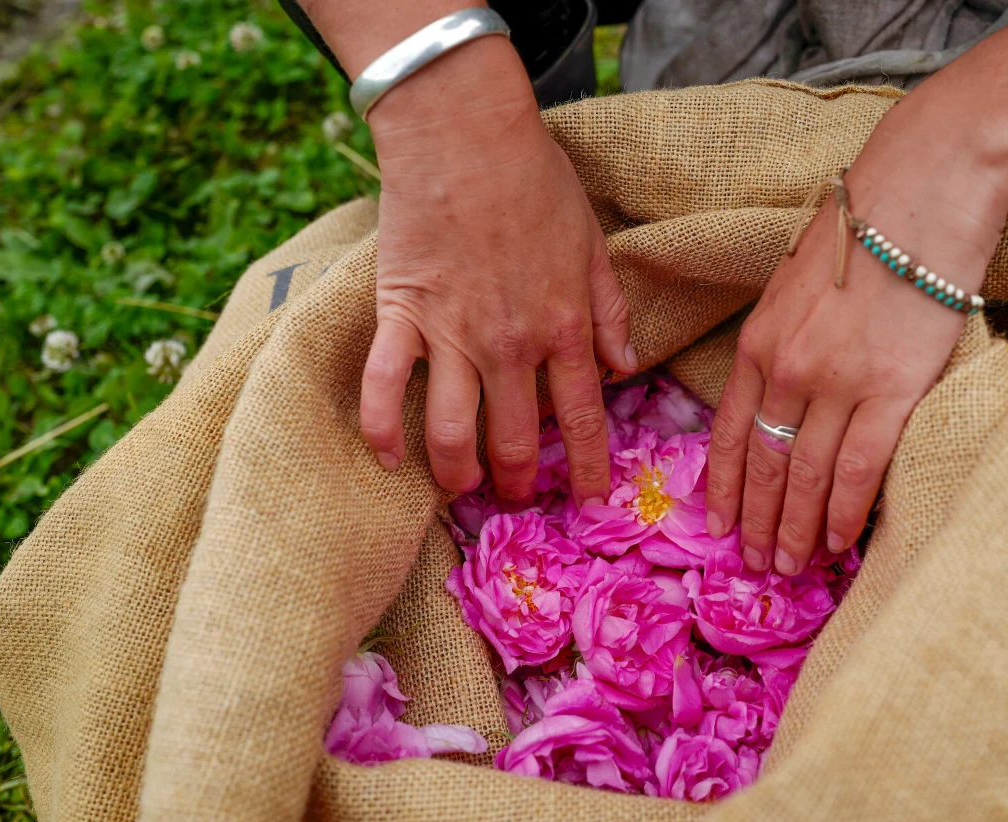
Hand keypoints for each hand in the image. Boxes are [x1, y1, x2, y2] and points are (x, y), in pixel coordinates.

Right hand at [358, 38, 634, 504]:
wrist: (463, 135)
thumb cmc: (534, 181)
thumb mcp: (593, 243)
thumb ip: (609, 310)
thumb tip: (626, 367)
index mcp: (563, 327)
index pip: (585, 418)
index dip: (590, 468)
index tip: (591, 501)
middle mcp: (510, 344)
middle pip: (516, 440)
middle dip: (519, 484)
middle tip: (518, 500)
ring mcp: (451, 335)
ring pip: (453, 432)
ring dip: (458, 474)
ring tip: (463, 489)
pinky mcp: (401, 316)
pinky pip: (384, 387)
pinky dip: (381, 429)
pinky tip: (387, 460)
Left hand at [704, 151, 1007, 574]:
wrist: (923, 191)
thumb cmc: (864, 230)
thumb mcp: (796, 284)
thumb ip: (781, 339)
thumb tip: (779, 390)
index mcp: (758, 341)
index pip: (730, 432)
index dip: (724, 487)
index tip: (720, 526)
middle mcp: (787, 368)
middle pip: (764, 465)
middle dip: (757, 521)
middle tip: (757, 563)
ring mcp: (837, 383)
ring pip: (805, 477)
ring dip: (795, 529)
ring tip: (792, 565)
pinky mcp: (892, 389)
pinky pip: (858, 470)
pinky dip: (844, 513)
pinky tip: (838, 542)